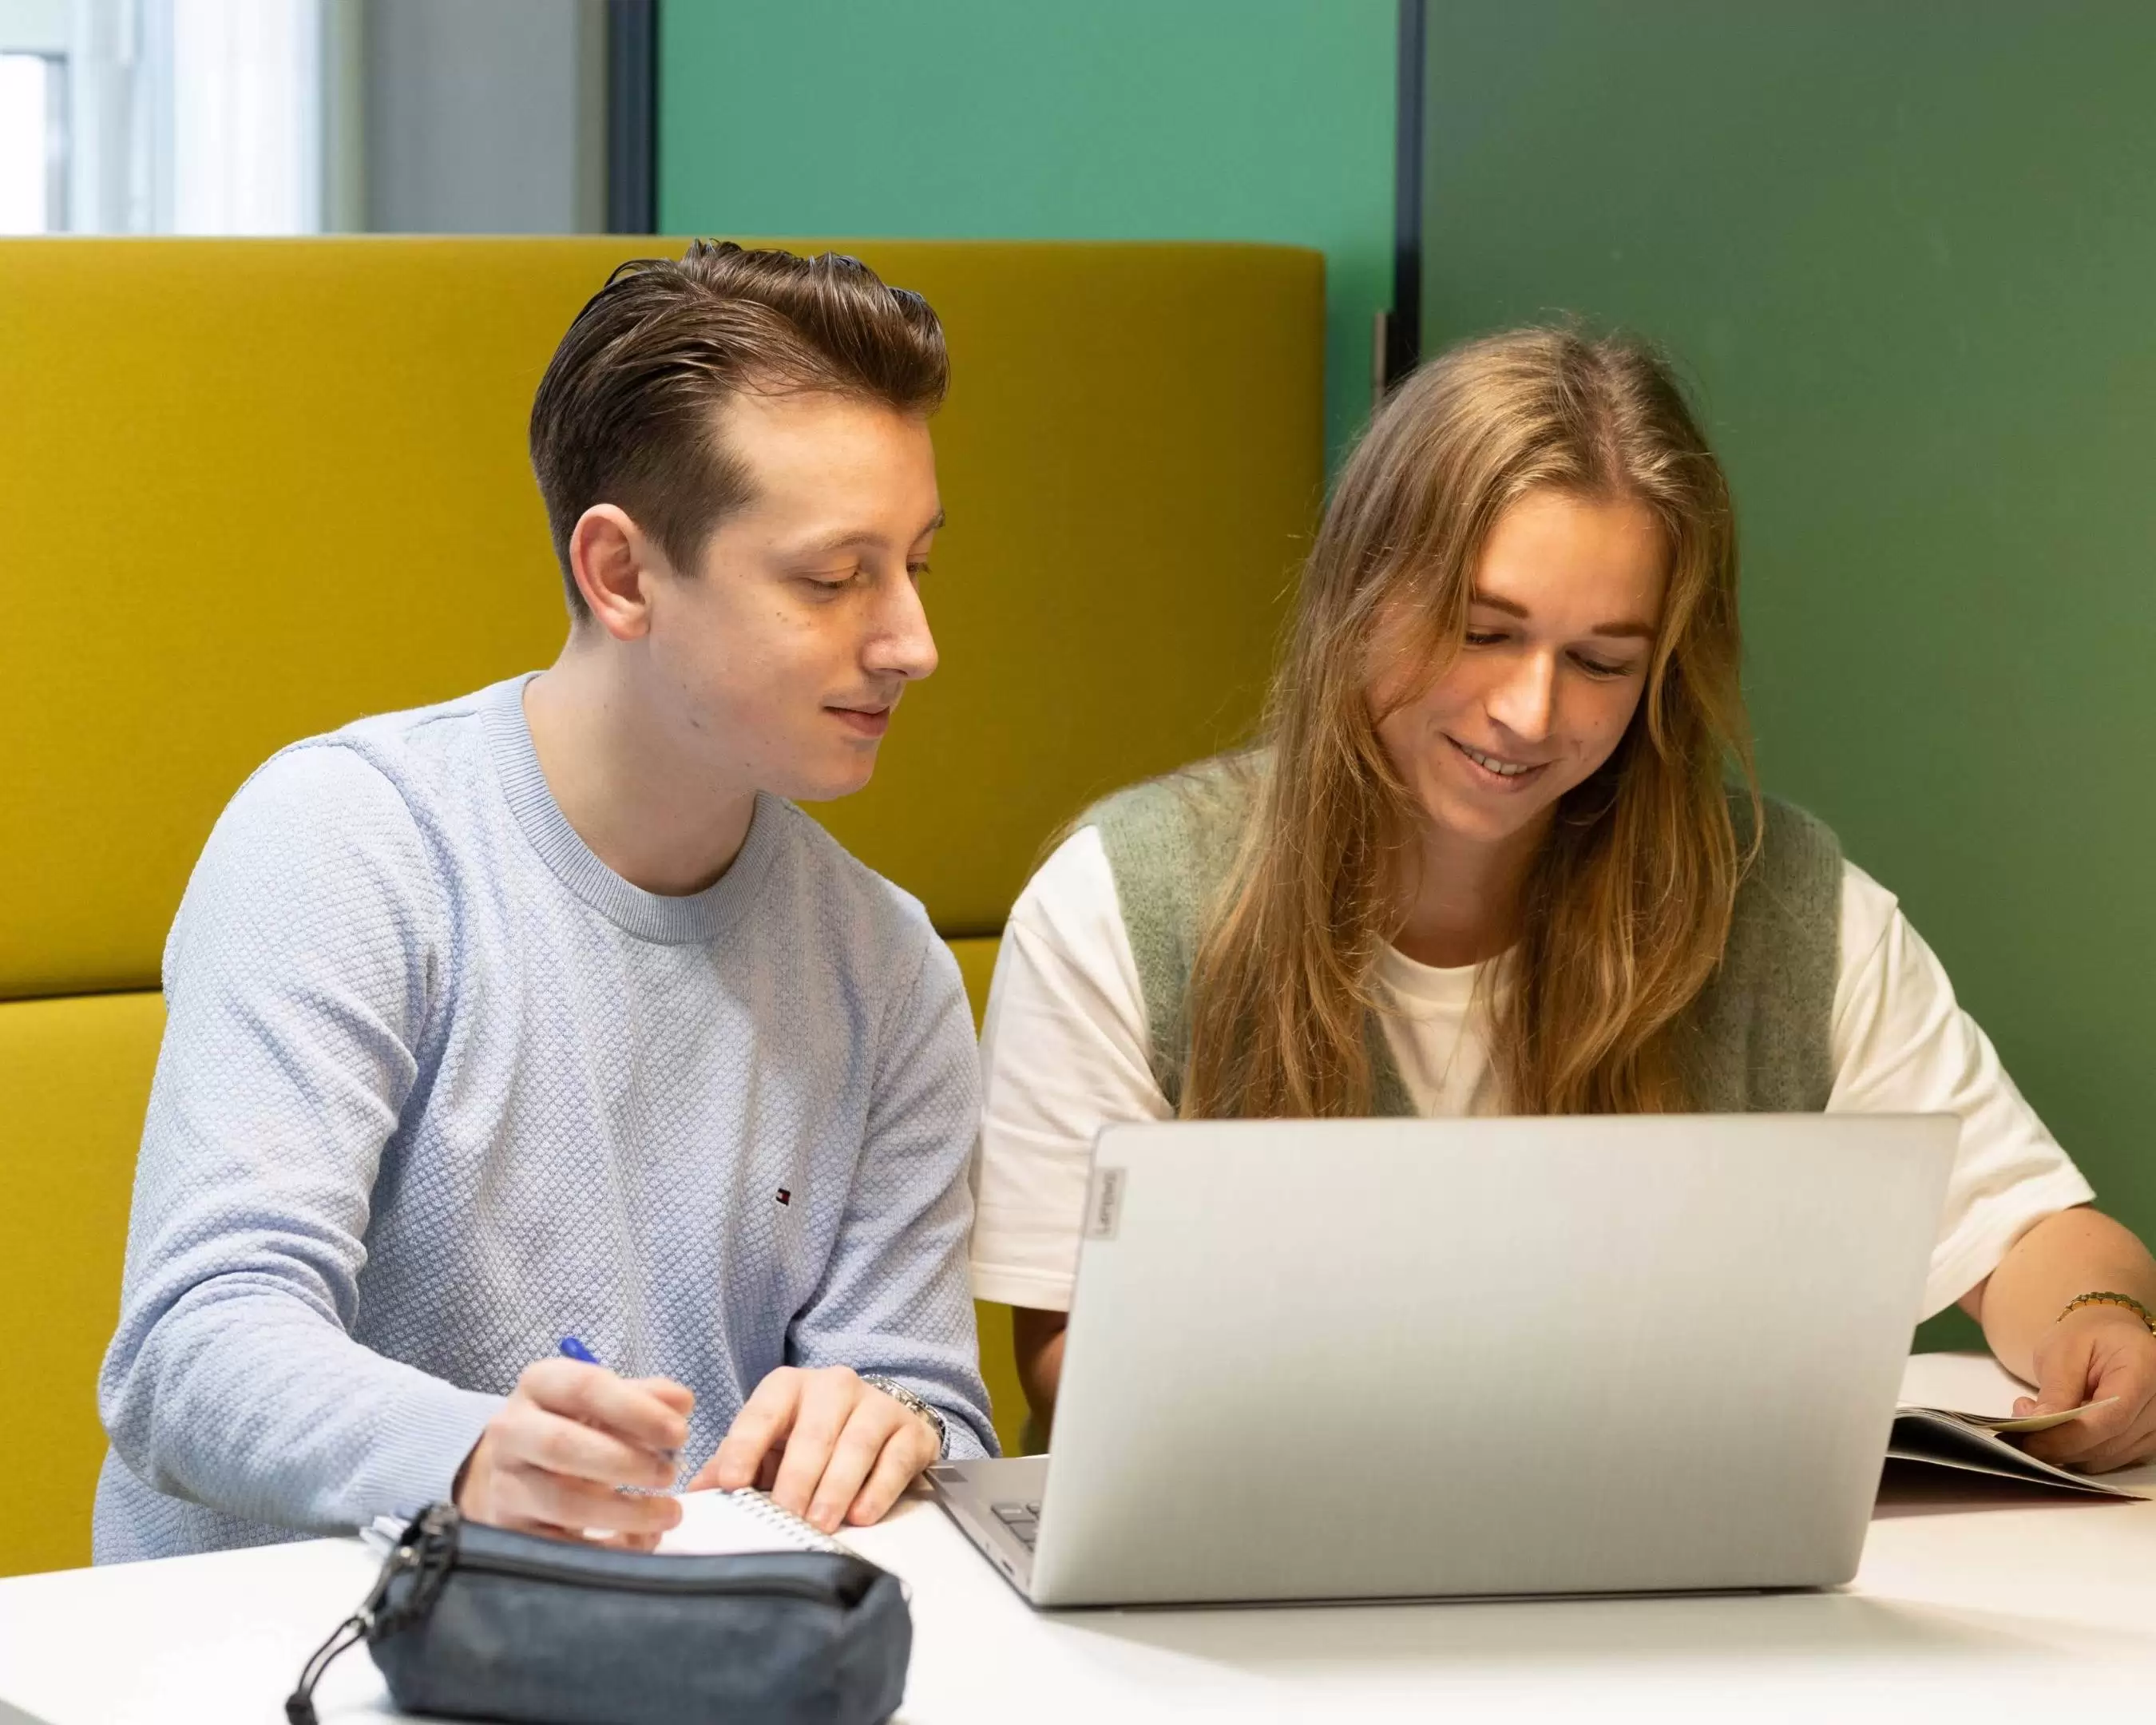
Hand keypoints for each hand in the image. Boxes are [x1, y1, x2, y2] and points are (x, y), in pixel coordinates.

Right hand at [456, 1359, 693, 1548]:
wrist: (516, 1469)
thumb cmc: (574, 1425)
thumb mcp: (605, 1401)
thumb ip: (646, 1396)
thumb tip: (681, 1403)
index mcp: (539, 1385)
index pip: (585, 1388)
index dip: (636, 1410)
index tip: (679, 1433)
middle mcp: (512, 1431)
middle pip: (561, 1445)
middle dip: (625, 1462)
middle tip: (670, 1474)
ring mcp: (505, 1485)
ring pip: (561, 1502)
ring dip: (624, 1512)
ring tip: (668, 1513)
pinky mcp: (512, 1532)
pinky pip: (560, 1547)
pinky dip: (606, 1551)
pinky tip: (640, 1542)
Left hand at [689, 1366, 939, 1532]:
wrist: (878, 1420)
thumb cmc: (812, 1437)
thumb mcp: (770, 1445)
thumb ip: (733, 1464)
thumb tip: (695, 1494)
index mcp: (788, 1387)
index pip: (762, 1413)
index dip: (745, 1448)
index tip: (731, 1483)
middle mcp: (833, 1386)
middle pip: (814, 1433)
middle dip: (798, 1478)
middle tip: (787, 1516)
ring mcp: (876, 1405)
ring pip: (856, 1444)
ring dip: (836, 1487)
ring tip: (822, 1522)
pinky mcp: (910, 1429)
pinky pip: (895, 1458)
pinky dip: (877, 1489)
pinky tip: (861, 1514)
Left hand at [2015, 1304, 2155, 1471]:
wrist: (2112, 1337)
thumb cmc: (2087, 1337)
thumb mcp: (2063, 1352)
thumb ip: (2055, 1391)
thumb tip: (2037, 1428)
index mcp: (2144, 1368)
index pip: (2111, 1417)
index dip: (2068, 1436)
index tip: (2029, 1442)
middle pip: (2110, 1443)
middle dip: (2060, 1444)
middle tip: (2021, 1426)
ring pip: (2108, 1457)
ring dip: (2067, 1449)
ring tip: (2038, 1419)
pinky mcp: (2148, 1440)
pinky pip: (2111, 1458)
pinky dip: (2080, 1451)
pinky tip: (2060, 1428)